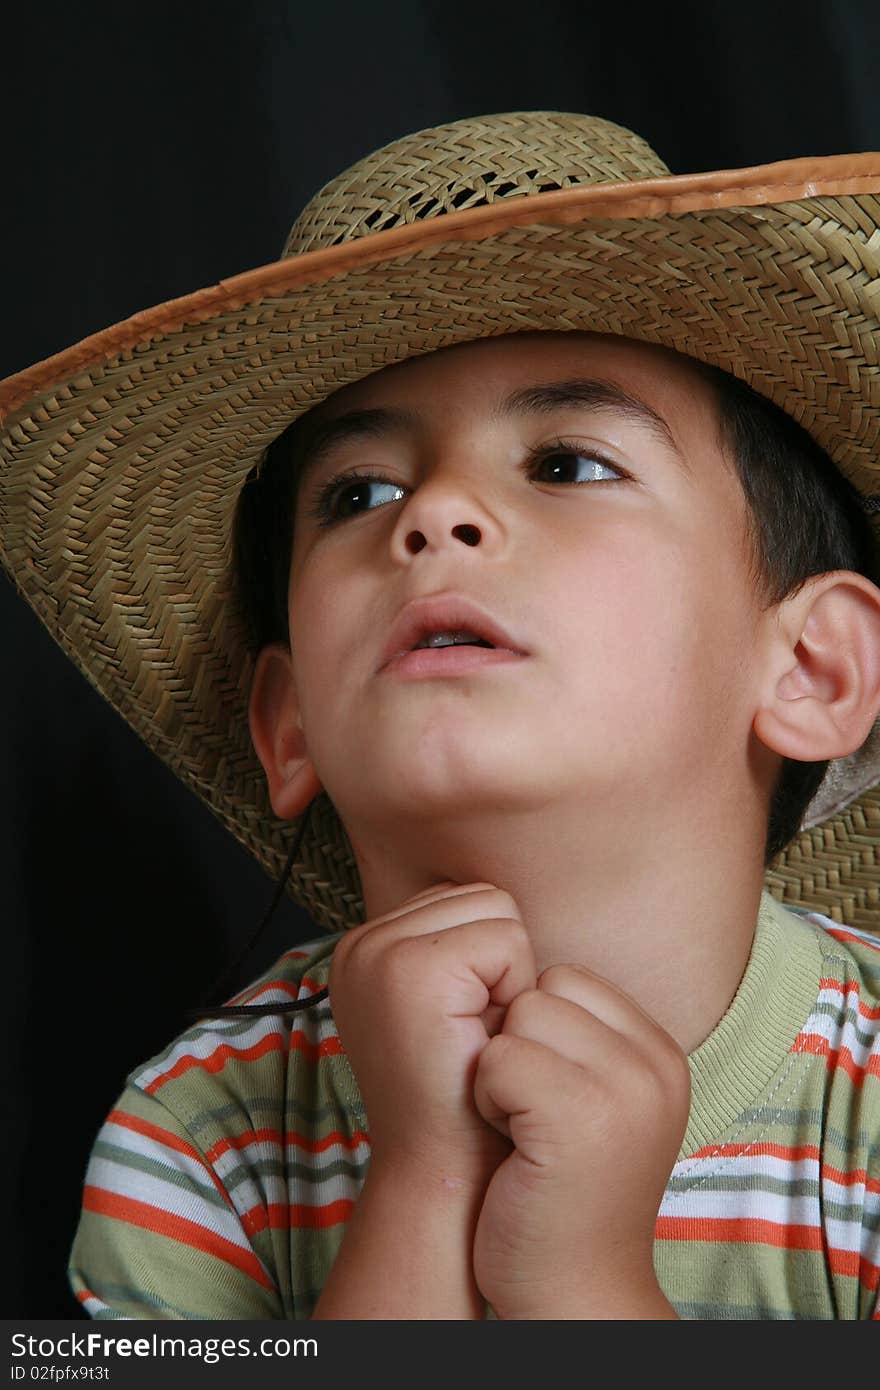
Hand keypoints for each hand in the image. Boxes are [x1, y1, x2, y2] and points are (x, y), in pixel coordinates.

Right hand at [327, 881, 534, 1189]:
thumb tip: (498, 903)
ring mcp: (378, 953)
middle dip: (500, 960)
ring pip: (495, 909)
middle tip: (475, 1032)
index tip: (464, 1023)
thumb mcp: (448, 1008)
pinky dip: (512, 989)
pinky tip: (482, 1038)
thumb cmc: (464, 1095)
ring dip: (508, 974)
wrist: (442, 1170)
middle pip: (481, 896)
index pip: (464, 900)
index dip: (488, 960)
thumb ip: (455, 949)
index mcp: (365, 949)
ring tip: (478, 1033)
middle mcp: (360, 943)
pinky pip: (505, 939)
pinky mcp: (409, 970)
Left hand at [471, 963, 689, 1318]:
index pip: (570, 978)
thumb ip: (579, 1035)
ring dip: (498, 1072)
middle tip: (530, 1115)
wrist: (571, 1288)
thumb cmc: (559, 1188)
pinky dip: (487, 1099)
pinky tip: (511, 1145)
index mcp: (660, 1053)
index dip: (535, 1028)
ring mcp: (623, 1089)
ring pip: (518, 1018)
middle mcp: (654, 1064)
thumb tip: (518, 964)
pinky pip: (498, 1059)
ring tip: (522, 1130)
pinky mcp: (578, 1117)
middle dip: (516, 1045)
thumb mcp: (593, 1098)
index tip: (545, 1092)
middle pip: (542, 990)